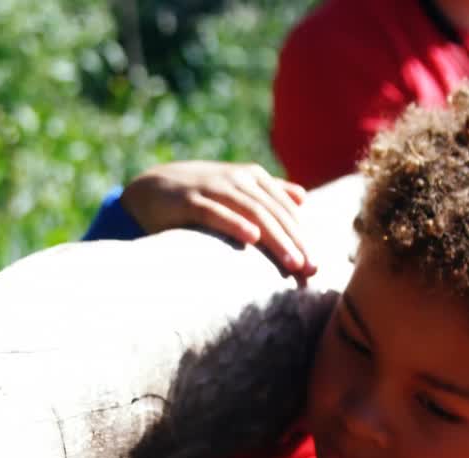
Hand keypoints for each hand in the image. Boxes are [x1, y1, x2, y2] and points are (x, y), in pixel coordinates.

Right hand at [119, 161, 314, 277]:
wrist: (153, 188)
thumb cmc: (201, 194)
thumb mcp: (237, 190)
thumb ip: (269, 192)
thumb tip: (302, 197)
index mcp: (254, 178)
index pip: (286, 210)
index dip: (302, 237)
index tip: (316, 266)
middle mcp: (238, 179)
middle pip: (274, 213)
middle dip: (296, 242)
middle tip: (312, 270)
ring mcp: (214, 188)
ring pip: (254, 213)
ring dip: (276, 239)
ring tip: (293, 263)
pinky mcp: (190, 200)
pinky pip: (217, 212)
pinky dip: (235, 223)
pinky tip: (252, 238)